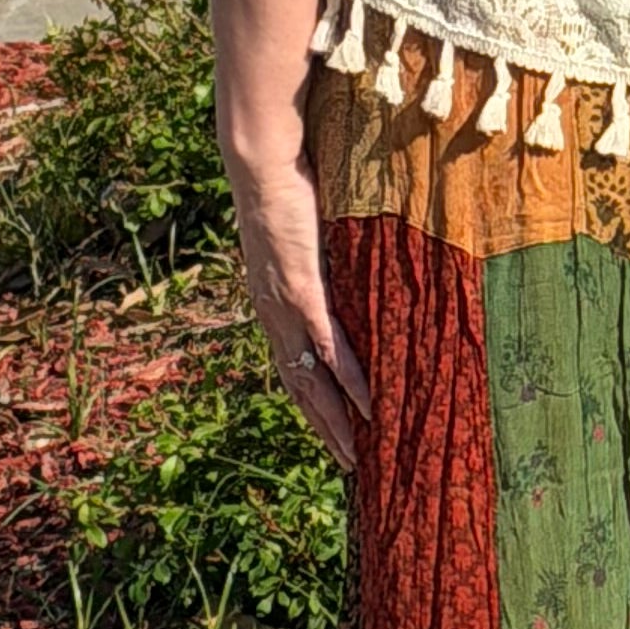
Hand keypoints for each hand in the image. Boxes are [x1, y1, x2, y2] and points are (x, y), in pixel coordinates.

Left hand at [227, 144, 370, 472]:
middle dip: (323, 429)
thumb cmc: (285, 189)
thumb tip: (347, 272)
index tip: (332, 434)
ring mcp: (286, 306)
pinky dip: (348, 380)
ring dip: (335, 420)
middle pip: (299, 387)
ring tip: (358, 453)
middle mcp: (273, 315)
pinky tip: (367, 406)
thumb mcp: (303, 236)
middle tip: (350, 465)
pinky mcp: (303, 290)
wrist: (262, 163)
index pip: (292, 367)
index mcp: (271, 305)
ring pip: (311, 378)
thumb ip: (322, 261)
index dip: (310, 405)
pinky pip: (329, 346)